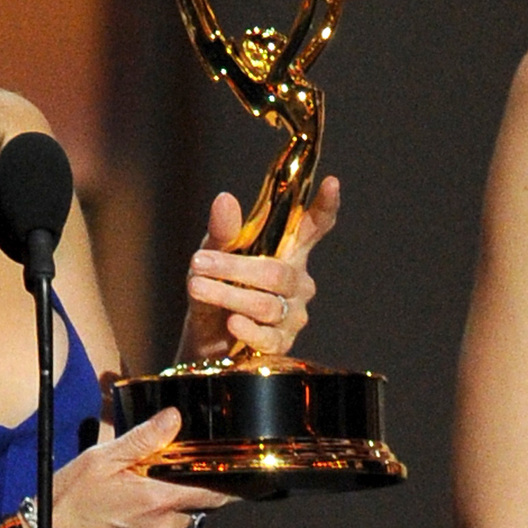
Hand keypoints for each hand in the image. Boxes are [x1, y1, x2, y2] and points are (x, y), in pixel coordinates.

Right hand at [40, 410, 236, 527]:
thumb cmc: (68, 501)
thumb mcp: (102, 459)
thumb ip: (144, 440)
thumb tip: (175, 418)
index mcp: (161, 501)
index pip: (217, 491)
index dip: (225, 479)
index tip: (229, 469)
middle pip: (200, 509)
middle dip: (188, 493)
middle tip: (160, 482)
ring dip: (173, 516)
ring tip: (138, 506)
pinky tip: (132, 527)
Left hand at [178, 176, 340, 360]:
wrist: (202, 340)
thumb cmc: (213, 289)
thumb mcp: (211, 256)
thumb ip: (222, 233)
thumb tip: (225, 200)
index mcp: (288, 252)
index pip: (313, 228)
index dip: (325, 207)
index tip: (331, 183)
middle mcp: (297, 282)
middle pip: (278, 273)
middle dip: (235, 267)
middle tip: (198, 262)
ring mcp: (292, 314)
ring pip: (267, 304)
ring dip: (228, 296)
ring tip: (197, 287)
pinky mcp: (281, 344)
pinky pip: (268, 336)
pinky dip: (246, 328)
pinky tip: (231, 323)